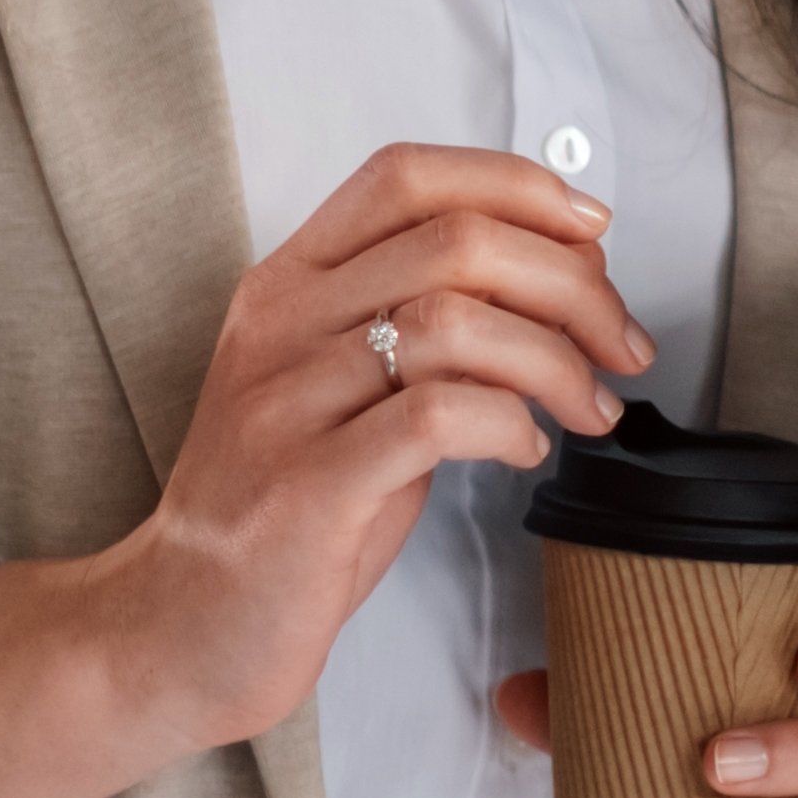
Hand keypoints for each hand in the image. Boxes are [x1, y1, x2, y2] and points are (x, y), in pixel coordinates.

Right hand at [0, 145, 643, 797]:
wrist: (177, 622)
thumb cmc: (285, 505)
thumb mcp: (347, 385)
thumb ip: (428, 318)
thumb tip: (563, 269)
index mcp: (287, 283)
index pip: (408, 175)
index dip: (518, 185)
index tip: (594, 229)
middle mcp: (280, 325)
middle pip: (458, 241)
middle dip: (574, 285)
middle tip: (620, 345)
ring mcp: (286, 401)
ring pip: (459, 321)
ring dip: (558, 360)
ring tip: (586, 407)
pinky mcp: (308, 484)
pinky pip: (441, 414)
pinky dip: (512, 424)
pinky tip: (527, 451)